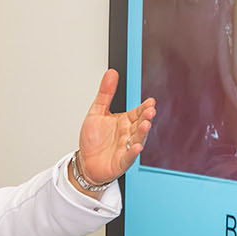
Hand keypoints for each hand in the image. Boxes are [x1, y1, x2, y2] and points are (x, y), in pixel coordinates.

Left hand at [75, 68, 156, 188]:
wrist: (86, 162)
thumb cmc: (93, 139)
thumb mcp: (96, 112)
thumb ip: (105, 93)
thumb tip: (111, 73)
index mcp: (124, 121)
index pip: (137, 112)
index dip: (144, 108)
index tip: (150, 102)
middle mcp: (127, 134)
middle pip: (140, 124)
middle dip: (146, 117)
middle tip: (150, 111)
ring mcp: (126, 148)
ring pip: (137, 138)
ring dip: (142, 132)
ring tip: (145, 124)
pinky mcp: (122, 161)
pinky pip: (129, 156)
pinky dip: (133, 152)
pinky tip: (136, 146)